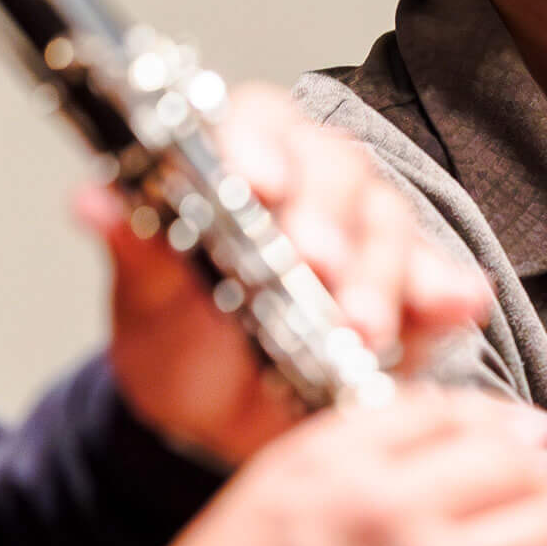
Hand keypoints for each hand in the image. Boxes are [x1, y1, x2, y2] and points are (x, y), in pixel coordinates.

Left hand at [80, 84, 493, 466]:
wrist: (222, 425)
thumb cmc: (183, 348)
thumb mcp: (150, 303)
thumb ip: (138, 249)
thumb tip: (92, 201)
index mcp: (244, 164)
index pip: (260, 120)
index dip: (262, 144)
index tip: (260, 184)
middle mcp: (316, 188)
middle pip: (339, 168)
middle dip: (329, 221)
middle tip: (316, 267)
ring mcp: (371, 238)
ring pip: (392, 224)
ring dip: (380, 276)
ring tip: (360, 330)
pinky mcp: (415, 292)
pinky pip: (444, 282)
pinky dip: (449, 294)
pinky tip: (454, 308)